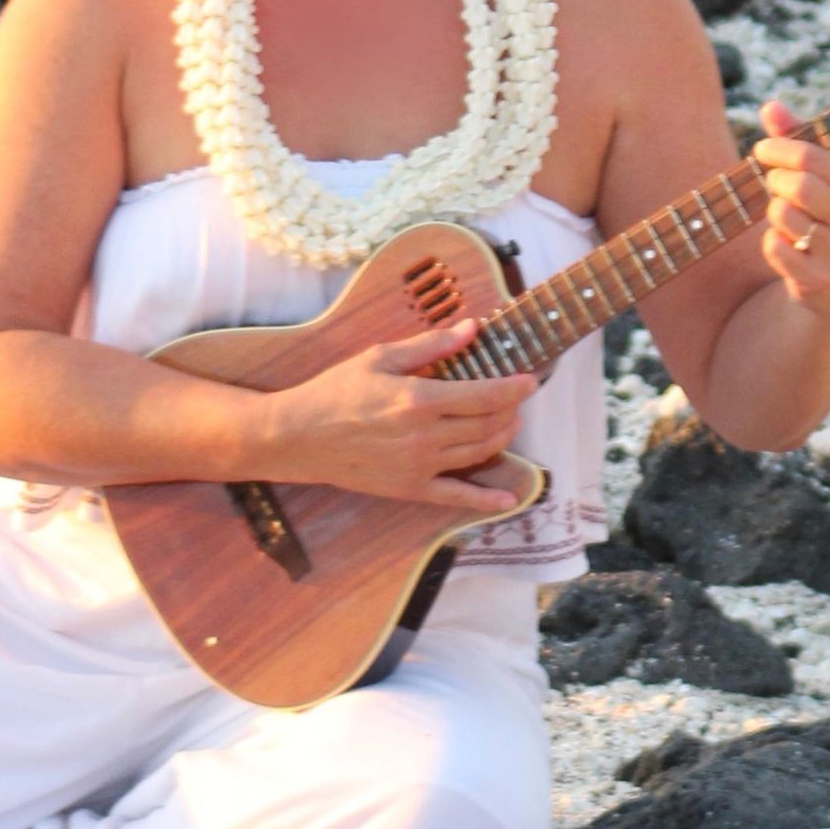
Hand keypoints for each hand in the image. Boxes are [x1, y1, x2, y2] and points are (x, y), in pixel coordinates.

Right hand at [262, 319, 537, 507]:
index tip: (531, 381)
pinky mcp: (410, 488)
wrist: (298, 436)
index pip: (484, 395)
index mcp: (419, 399)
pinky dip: (486, 499)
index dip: (514, 388)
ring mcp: (419, 466)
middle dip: (510, 410)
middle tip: (516, 399)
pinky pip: (456, 496)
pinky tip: (509, 497)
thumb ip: (429, 346)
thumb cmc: (335, 392)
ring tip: (508, 423)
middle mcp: (424, 436)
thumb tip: (470, 329)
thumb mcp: (379, 358)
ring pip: (478, 453)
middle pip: (487, 424)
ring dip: (502, 438)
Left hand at [751, 99, 829, 319]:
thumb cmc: (825, 221)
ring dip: (773, 213)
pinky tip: (786, 246)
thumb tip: (771, 107)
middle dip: (775, 181)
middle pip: (798, 185)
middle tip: (773, 184)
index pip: (812, 157)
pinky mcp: (816, 279)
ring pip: (782, 215)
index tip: (761, 150)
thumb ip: (796, 142)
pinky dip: (770, 243)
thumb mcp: (823, 183)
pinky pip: (774, 248)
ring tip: (785, 218)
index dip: (778, 149)